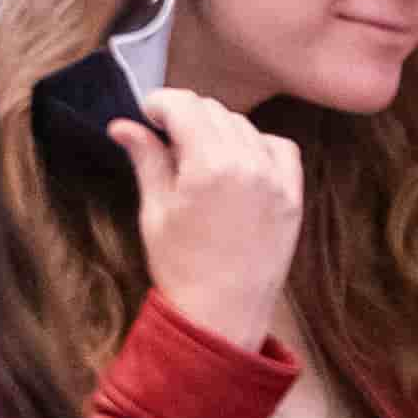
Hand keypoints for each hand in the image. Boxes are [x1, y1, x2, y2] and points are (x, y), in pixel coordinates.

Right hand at [110, 87, 306, 351]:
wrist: (222, 313)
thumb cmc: (180, 265)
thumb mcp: (155, 210)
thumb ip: (147, 159)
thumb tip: (123, 125)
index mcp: (209, 165)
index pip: (185, 105)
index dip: (160, 103)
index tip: (147, 114)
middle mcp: (248, 164)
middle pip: (215, 111)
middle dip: (187, 116)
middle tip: (167, 138)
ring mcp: (277, 180)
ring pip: (246, 127)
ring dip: (220, 130)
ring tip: (199, 157)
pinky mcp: (294, 196)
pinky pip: (280, 149)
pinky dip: (258, 145)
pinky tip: (239, 163)